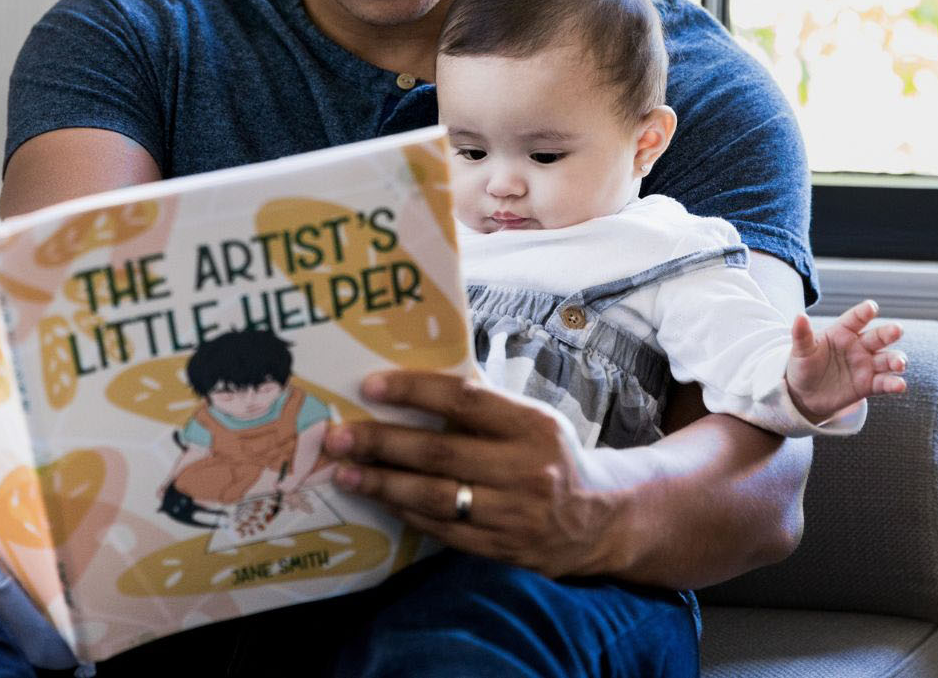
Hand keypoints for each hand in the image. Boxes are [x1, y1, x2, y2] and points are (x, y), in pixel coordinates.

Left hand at [323, 371, 621, 577]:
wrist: (600, 518)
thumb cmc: (551, 457)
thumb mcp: (533, 421)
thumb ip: (485, 408)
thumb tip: (414, 387)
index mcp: (533, 426)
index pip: (465, 401)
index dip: (415, 392)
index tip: (370, 387)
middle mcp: (526, 470)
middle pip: (440, 453)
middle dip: (381, 443)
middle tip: (337, 437)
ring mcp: (515, 515)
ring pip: (435, 498)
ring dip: (383, 484)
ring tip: (345, 473)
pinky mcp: (504, 550)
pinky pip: (443, 532)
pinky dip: (407, 514)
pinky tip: (380, 500)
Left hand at [785, 299, 906, 423]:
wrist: (805, 394)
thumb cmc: (803, 366)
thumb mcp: (800, 351)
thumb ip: (802, 334)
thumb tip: (800, 316)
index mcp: (842, 331)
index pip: (856, 318)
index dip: (864, 312)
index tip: (872, 307)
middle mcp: (859, 345)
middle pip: (878, 336)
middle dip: (889, 332)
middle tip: (897, 330)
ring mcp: (866, 365)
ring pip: (887, 359)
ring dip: (896, 359)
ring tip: (899, 363)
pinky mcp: (869, 385)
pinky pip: (884, 383)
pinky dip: (894, 383)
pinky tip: (900, 385)